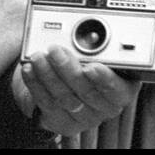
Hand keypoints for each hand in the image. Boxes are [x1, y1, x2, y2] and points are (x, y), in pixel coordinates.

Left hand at [13, 47, 138, 136]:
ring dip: (48, 74)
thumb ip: (103, 47)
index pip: (118, 89)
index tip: (92, 66)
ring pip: (64, 97)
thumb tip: (90, 32)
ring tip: (39, 56)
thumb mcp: (108, 54)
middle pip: (87, 91)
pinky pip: (47, 103)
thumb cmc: (96, 62)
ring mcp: (85, 117)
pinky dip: (36, 85)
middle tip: (56, 49)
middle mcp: (107, 107)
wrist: (76, 86)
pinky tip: (30, 69)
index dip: (105, 79)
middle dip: (68, 68)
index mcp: (124, 90)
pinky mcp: (62, 121)